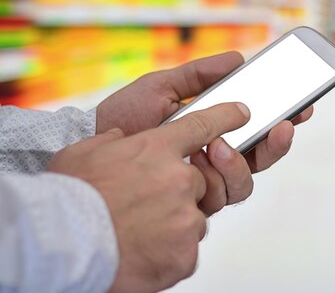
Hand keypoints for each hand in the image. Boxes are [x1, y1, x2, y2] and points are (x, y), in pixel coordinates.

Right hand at [48, 103, 252, 292]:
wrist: (60, 245)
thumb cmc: (69, 199)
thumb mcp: (83, 152)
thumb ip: (112, 141)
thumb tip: (119, 138)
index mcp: (157, 148)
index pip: (204, 125)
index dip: (226, 117)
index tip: (242, 113)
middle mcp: (179, 179)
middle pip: (202, 180)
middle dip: (184, 190)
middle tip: (153, 201)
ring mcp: (186, 217)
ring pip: (195, 217)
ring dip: (174, 222)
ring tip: (140, 229)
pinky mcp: (186, 253)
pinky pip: (188, 248)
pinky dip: (169, 251)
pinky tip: (143, 250)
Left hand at [96, 52, 313, 174]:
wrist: (92, 146)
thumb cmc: (125, 116)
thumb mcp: (164, 85)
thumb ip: (200, 74)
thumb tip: (239, 58)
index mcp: (215, 129)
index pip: (258, 127)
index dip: (284, 117)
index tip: (304, 104)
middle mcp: (216, 158)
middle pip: (263, 156)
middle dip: (279, 142)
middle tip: (285, 125)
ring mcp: (204, 181)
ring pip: (247, 179)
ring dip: (245, 160)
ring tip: (223, 143)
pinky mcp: (192, 200)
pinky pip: (223, 194)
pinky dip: (222, 175)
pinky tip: (208, 156)